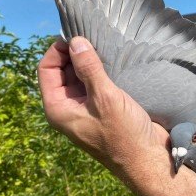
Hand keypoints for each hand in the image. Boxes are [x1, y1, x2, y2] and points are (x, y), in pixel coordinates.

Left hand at [37, 37, 168, 174]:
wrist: (148, 160)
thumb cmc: (123, 134)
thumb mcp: (104, 98)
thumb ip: (88, 68)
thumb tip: (75, 41)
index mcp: (58, 108)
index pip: (47, 69)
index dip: (58, 50)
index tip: (77, 35)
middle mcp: (68, 108)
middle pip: (62, 71)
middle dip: (75, 53)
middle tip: (93, 37)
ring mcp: (86, 108)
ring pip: (80, 76)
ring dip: (89, 61)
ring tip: (104, 45)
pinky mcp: (104, 108)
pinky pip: (96, 83)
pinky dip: (101, 70)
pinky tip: (114, 59)